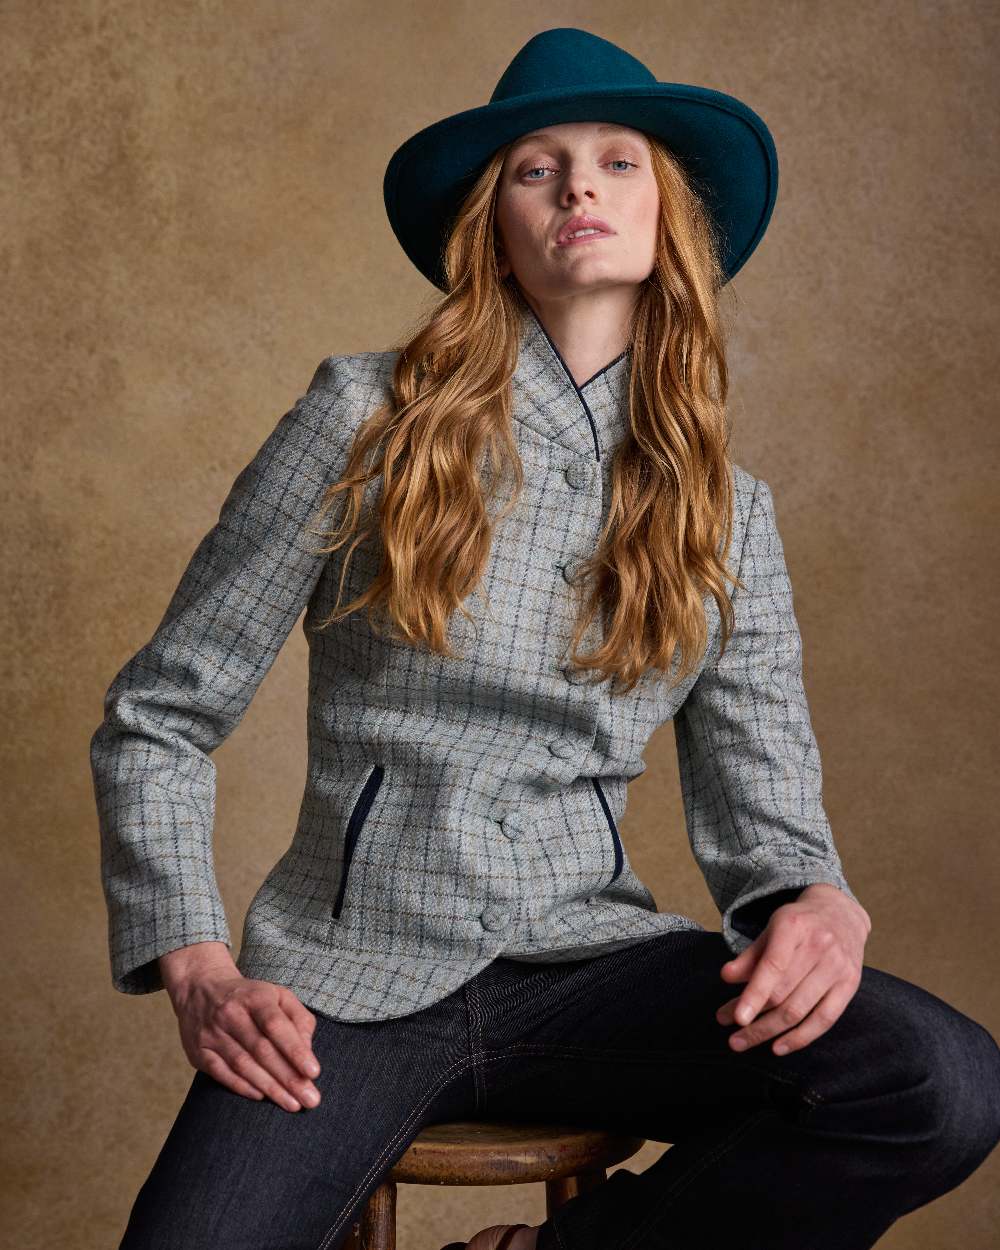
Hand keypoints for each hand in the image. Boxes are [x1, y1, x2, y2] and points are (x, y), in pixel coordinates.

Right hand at [161, 946, 322, 1111]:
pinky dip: (243, 1087)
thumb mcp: (278, 995)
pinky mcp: (199, 1052)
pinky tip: (262, 1097)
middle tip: (310, 1099)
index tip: (313, 1072)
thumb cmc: (250, 997)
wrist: (200, 988)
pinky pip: (222, 1073)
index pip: (276, 1025)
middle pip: (262, 1050)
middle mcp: (231, 1014)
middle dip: (288, 1078)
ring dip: (270, 1087)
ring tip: (292, 1104)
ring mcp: (212, 1033)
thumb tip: (307, 1052)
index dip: (295, 1050)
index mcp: (255, 997)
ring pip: (243, 1065)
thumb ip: (298, 1020)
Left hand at [716, 883, 870, 1056]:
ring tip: (743, 1041)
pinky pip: (825, 1020)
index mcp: (793, 927)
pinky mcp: (850, 985)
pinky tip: (778, 1047)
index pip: (773, 966)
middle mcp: (819, 946)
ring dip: (769, 1032)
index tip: (737, 1018)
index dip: (754, 994)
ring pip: (800, 1010)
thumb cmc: (798, 923)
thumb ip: (749, 955)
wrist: (840, 913)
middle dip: (754, 1019)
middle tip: (730, 1033)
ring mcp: (837, 967)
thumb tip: (726, 977)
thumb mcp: (770, 929)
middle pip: (783, 993)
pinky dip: (800, 1038)